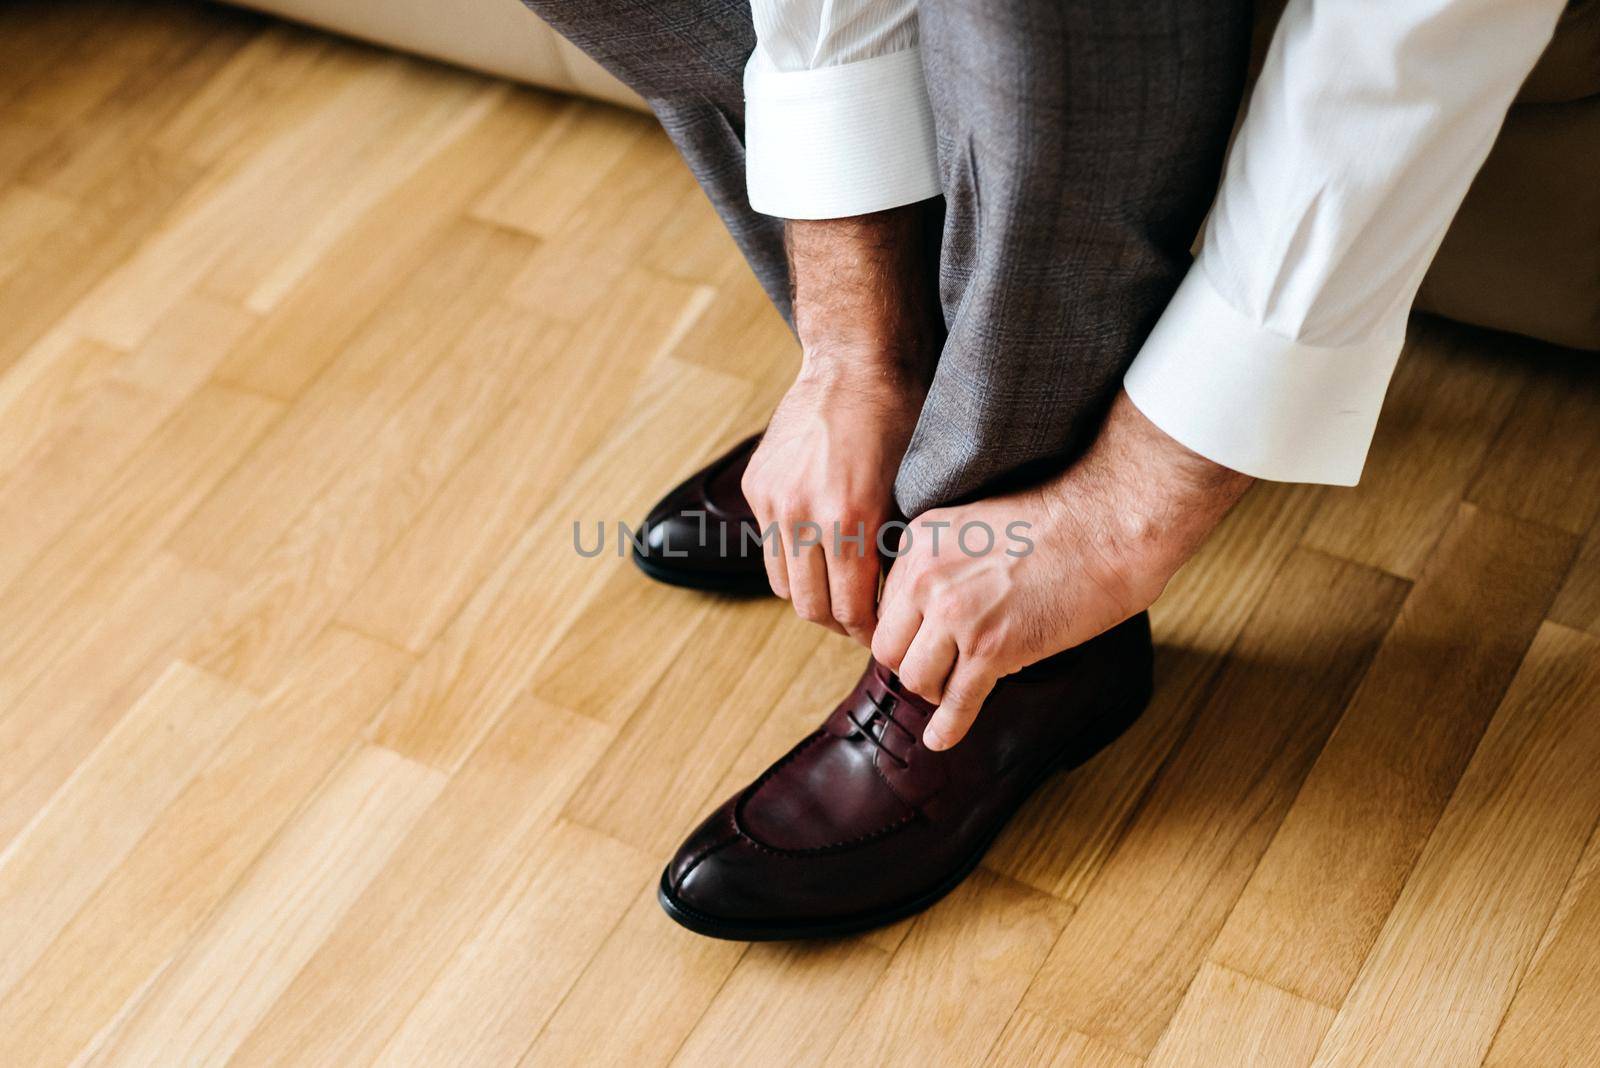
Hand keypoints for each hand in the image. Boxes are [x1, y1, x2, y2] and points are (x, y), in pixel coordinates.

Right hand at [744, 204, 940, 644]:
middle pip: (809, 607)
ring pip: (781, 582)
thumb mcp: (913, 490)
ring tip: (838, 591)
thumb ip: (895, 548)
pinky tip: (819, 549)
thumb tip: (897, 601)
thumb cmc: (901, 419)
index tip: (882, 633)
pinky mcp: (757, 485)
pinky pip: (770, 543)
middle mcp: (803, 515)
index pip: (849, 609)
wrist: (856, 360)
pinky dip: (791, 556)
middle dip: (838, 622)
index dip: (866, 631)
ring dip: (809, 594)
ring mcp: (774, 500)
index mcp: (848, 521)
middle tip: (861, 621)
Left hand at [871, 391, 1253, 748]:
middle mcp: (926, 578)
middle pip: (889, 648)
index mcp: (919, 542)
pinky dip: (947, 727)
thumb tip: (927, 609)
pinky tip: (941, 738)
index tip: (919, 645)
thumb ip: (942, 561)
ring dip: (935, 690)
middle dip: (911, 665)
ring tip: (956, 688)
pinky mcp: (992, 649)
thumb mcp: (974, 523)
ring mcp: (957, 616)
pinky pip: (957, 703)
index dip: (905, 632)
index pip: (886, 607)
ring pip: (916, 679)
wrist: (1109, 525)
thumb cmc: (1058, 520)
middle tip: (937, 670)